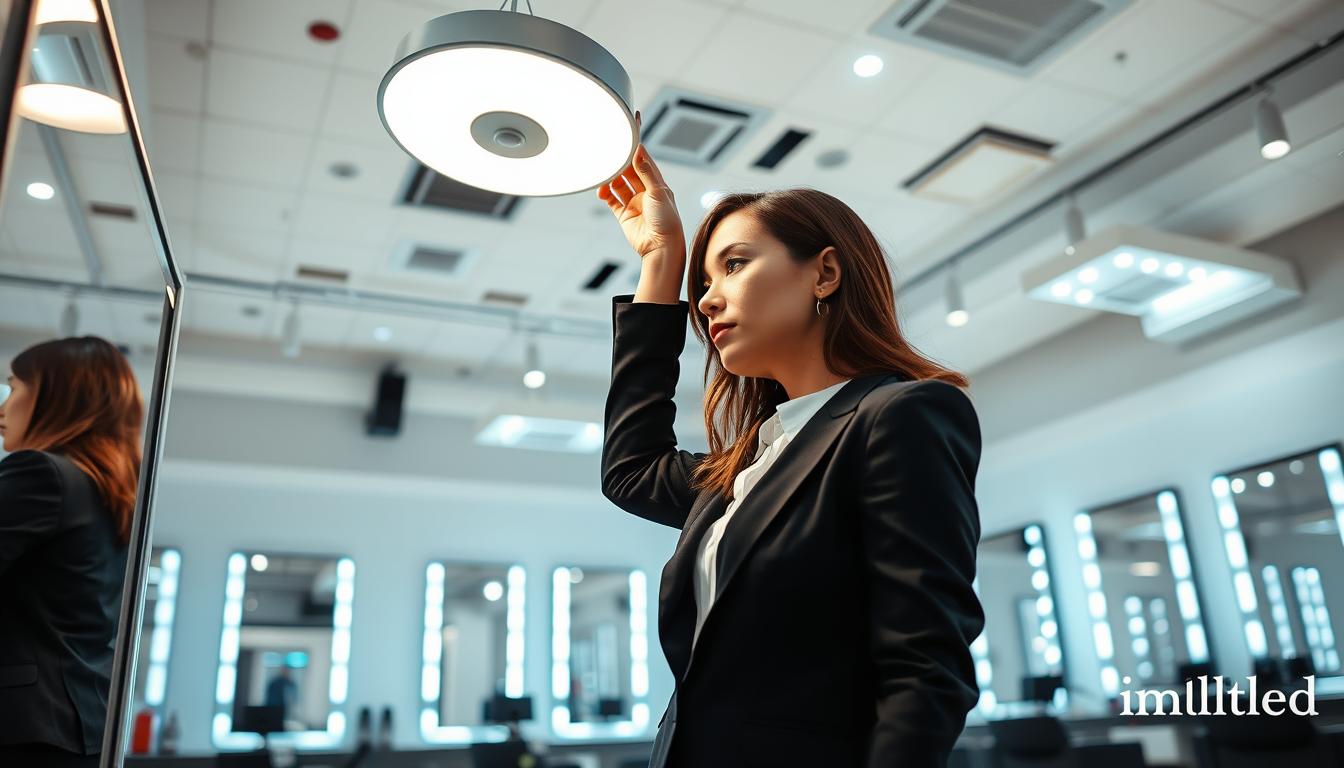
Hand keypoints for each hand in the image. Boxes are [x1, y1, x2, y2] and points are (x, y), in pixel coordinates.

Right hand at [597, 111, 684, 259]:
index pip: (644, 158)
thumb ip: (646, 172)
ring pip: (618, 183)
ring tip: (603, 170)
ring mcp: (634, 202)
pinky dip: (605, 193)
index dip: (637, 143)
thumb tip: (639, 150)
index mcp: (656, 183)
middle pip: (628, 169)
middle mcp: (645, 191)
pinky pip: (612, 199)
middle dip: (619, 160)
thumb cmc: (667, 221)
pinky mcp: (624, 214)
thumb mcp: (658, 192)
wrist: (660, 248)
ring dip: (610, 177)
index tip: (631, 125)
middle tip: (609, 148)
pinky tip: (601, 189)